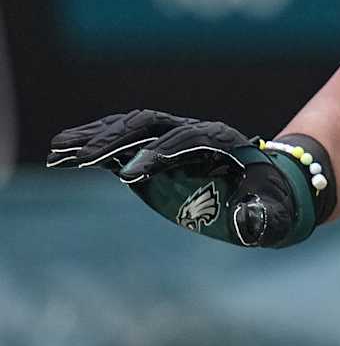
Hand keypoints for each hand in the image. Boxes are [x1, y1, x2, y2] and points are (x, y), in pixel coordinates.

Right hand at [47, 110, 309, 247]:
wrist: (264, 186)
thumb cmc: (270, 202)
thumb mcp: (273, 212)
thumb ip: (263, 217)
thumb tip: (249, 220)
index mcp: (226, 143)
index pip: (193, 138)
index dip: (164, 152)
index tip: (132, 174)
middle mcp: (197, 132)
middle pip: (156, 124)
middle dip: (120, 139)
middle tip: (84, 160)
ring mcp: (174, 137)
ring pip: (133, 126)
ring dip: (96, 136)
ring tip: (59, 150)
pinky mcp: (155, 150)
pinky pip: (121, 140)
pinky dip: (92, 144)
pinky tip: (61, 154)